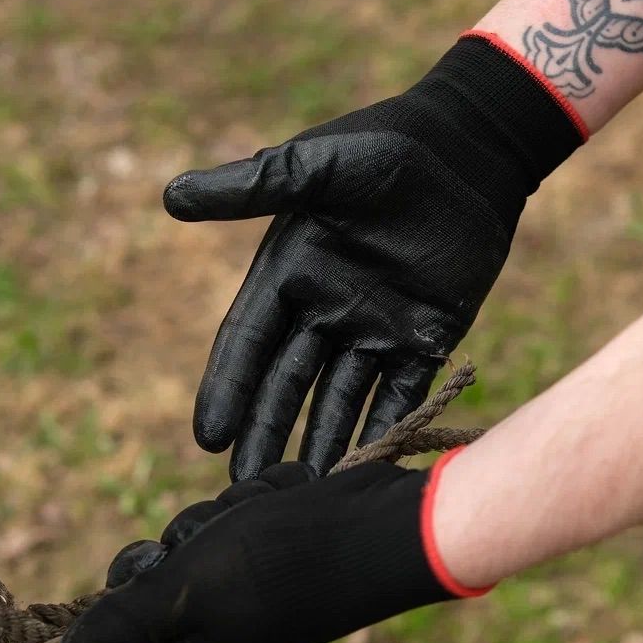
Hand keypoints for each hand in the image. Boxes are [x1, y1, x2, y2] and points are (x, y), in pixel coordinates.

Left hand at [58, 455, 488, 642]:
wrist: (393, 529)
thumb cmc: (286, 560)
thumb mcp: (189, 589)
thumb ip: (127, 623)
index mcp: (200, 641)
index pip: (136, 593)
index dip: (150, 561)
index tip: (178, 550)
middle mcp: (232, 615)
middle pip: (177, 549)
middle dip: (203, 522)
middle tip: (238, 526)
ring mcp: (271, 581)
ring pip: (219, 517)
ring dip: (243, 501)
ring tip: (282, 508)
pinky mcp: (303, 546)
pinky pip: (264, 501)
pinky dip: (281, 491)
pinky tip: (306, 497)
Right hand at [164, 32, 583, 478]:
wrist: (471, 148)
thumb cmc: (388, 147)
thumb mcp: (317, 166)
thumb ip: (253, 187)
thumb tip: (171, 197)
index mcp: (289, 273)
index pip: (248, 343)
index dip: (228, 389)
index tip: (208, 437)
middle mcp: (325, 310)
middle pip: (287, 386)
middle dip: (266, 436)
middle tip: (246, 490)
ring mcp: (376, 329)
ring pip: (339, 402)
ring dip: (321, 446)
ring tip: (301, 496)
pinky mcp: (425, 339)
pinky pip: (401, 396)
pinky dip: (386, 431)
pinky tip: (368, 472)